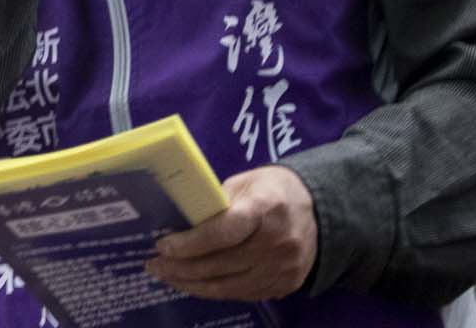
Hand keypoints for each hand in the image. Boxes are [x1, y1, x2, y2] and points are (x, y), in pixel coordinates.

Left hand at [148, 166, 318, 301]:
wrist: (321, 211)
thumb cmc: (275, 190)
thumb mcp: (248, 182)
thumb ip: (218, 202)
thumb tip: (181, 224)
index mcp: (267, 207)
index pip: (223, 231)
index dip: (190, 242)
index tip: (163, 246)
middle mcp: (277, 241)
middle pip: (219, 263)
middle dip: (180, 266)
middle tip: (154, 264)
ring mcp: (283, 268)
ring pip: (225, 286)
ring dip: (190, 283)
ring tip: (168, 276)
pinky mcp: (284, 285)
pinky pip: (240, 294)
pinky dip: (213, 290)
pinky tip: (195, 283)